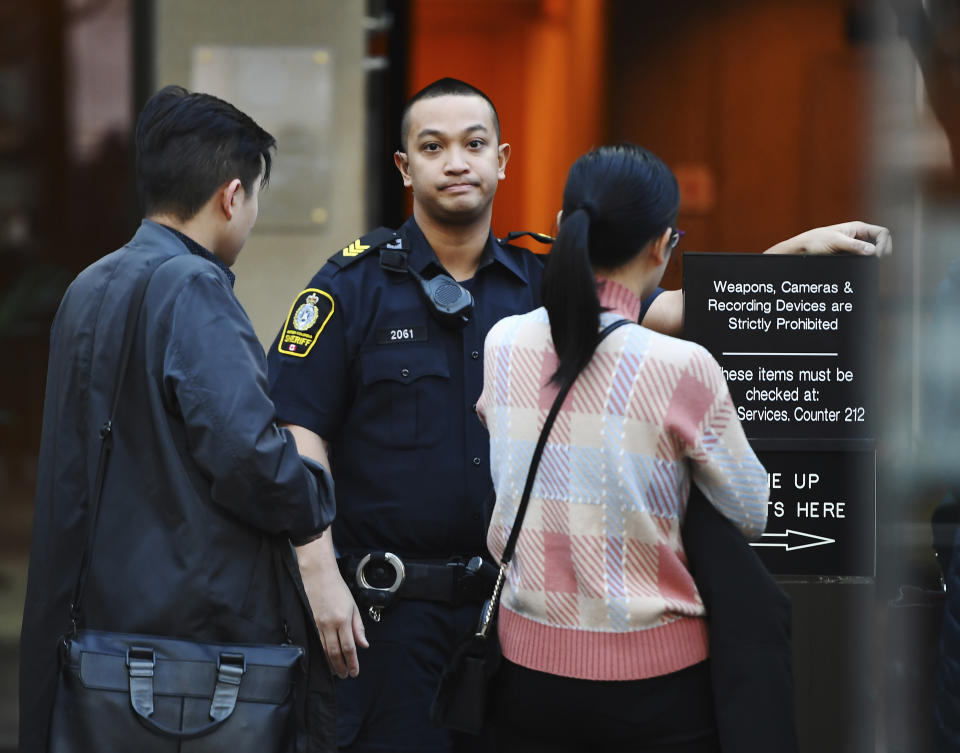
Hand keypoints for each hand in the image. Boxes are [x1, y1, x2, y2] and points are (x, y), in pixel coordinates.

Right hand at [307, 570, 368, 678]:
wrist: (319, 575)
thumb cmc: (338, 588)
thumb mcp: (353, 606)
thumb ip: (358, 627)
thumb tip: (363, 645)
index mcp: (343, 619)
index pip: (349, 647)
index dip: (352, 662)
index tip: (354, 672)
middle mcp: (329, 624)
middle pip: (335, 652)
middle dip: (340, 667)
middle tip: (345, 676)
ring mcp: (317, 624)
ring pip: (323, 650)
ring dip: (330, 663)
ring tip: (336, 671)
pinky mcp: (309, 622)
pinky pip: (315, 642)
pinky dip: (320, 653)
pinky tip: (324, 659)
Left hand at [764, 221, 891, 256]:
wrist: (801, 250)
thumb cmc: (816, 241)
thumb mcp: (836, 242)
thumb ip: (854, 245)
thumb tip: (873, 250)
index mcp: (858, 228)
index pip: (882, 233)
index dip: (884, 243)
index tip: (877, 255)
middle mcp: (858, 236)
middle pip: (880, 243)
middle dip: (881, 252)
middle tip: (876, 262)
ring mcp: (854, 246)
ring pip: (871, 253)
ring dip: (872, 259)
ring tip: (870, 265)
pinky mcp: (849, 256)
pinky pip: (862, 260)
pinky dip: (864, 264)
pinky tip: (862, 268)